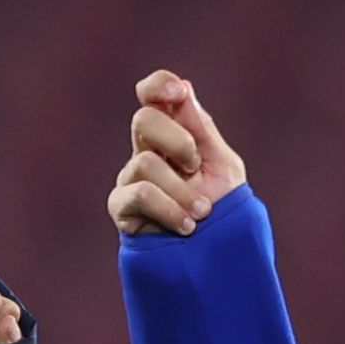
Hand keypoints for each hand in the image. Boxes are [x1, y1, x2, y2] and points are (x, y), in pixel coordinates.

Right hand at [110, 67, 248, 238]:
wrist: (219, 257)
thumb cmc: (224, 211)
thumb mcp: (223, 166)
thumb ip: (201, 130)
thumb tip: (184, 87)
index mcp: (172, 134)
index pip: (152, 97)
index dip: (158, 86)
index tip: (178, 91)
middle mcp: (146, 151)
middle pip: (143, 120)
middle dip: (177, 140)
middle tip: (197, 166)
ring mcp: (131, 179)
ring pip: (145, 164)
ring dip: (181, 191)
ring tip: (202, 213)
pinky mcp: (121, 208)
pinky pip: (139, 194)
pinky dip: (168, 209)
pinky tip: (186, 226)